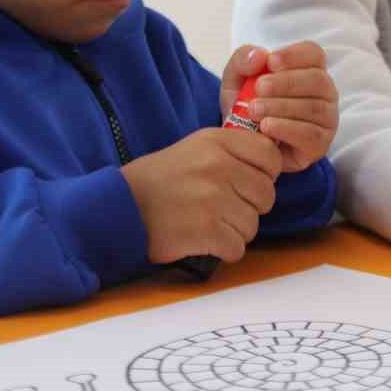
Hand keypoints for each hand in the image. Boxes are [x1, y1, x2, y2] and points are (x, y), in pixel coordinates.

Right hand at [122, 128, 282, 264]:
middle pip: (266, 195)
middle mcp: (219, 166)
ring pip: (252, 224)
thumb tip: (272, 166)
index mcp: (218, 141)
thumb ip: (233, 152)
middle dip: (249, 207)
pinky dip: (223, 250)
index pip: (270, 156)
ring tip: (207, 223)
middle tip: (222, 208)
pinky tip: (203, 240)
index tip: (246, 183)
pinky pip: (237, 247)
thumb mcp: (196, 148)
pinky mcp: (206, 230)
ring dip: (234, 230)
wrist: (118, 206)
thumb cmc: (160, 179)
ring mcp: (213, 198)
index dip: (264, 174)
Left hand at [222, 42, 338, 172]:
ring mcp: (326, 119)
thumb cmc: (247, 105)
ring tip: (254, 110)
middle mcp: (324, 92)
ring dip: (281, 106)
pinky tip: (266, 126)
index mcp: (309, 69)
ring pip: (314, 107)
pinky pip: (310, 134)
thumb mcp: (236, 79)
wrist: (242, 145)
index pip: (314, 53)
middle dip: (286, 82)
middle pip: (317, 79)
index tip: (271, 62)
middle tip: (259, 88)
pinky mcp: (320, 144)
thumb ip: (243, 60)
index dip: (295, 55)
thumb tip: (260, 55)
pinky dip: (286, 128)